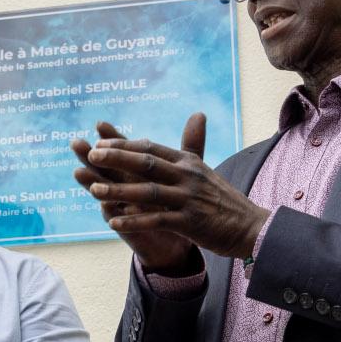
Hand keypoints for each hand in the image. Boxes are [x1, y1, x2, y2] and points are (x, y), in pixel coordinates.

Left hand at [77, 113, 269, 260]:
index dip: (125, 145)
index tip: (100, 142)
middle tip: (90, 154)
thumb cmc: (222, 200)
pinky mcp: (190, 222)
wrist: (250, 227)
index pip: (151, 148)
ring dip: (119, 190)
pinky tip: (113, 222)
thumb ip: (192, 146)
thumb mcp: (205, 169)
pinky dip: (134, 221)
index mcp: (188, 163)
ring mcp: (188, 199)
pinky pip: (156, 220)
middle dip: (117, 158)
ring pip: (148, 191)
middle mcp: (187, 176)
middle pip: (146, 163)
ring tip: (93, 190)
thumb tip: (197, 114)